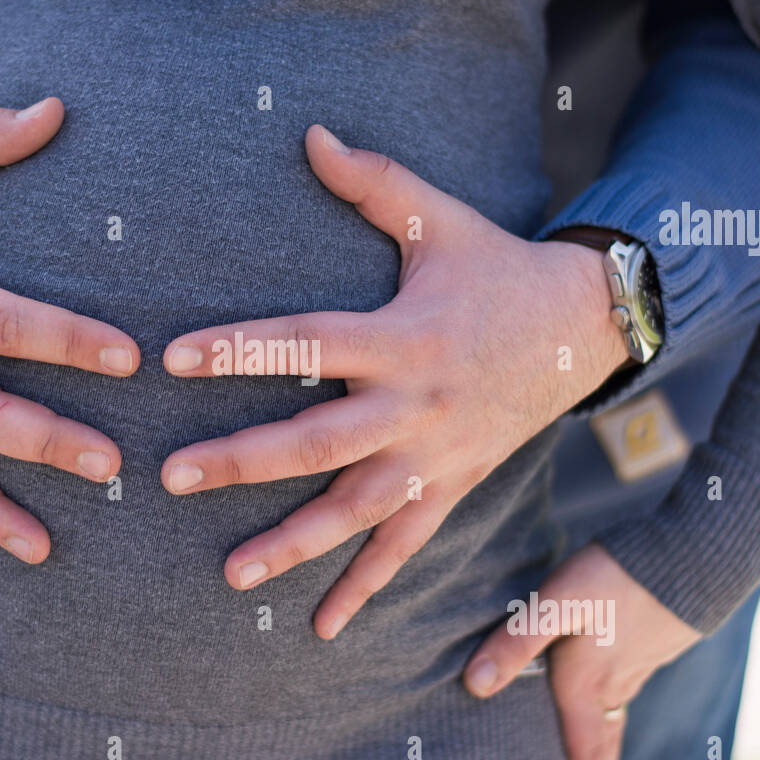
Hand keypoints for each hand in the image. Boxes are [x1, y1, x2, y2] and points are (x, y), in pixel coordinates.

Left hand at [159, 125, 627, 634]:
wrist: (587, 329)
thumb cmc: (498, 268)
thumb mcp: (441, 219)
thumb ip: (373, 183)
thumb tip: (310, 133)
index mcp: (402, 336)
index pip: (307, 345)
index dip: (241, 349)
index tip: (174, 359)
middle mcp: (414, 406)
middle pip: (316, 441)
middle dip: (241, 461)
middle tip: (172, 479)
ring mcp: (434, 458)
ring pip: (355, 512)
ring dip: (293, 544)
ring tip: (230, 575)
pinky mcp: (451, 490)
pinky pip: (404, 549)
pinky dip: (365, 588)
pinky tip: (323, 626)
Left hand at [464, 543, 701, 759]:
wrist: (691, 554)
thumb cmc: (616, 578)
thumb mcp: (553, 604)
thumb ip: (514, 642)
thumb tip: (474, 686)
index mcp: (586, 681)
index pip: (580, 745)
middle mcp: (615, 681)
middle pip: (603, 738)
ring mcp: (640, 663)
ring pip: (618, 713)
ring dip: (608, 741)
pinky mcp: (655, 641)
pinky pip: (631, 686)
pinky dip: (620, 706)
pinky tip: (618, 692)